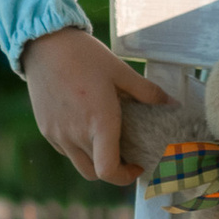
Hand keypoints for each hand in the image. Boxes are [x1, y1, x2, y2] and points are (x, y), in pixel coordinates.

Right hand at [18, 28, 159, 186]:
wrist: (45, 43)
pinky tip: (85, 127)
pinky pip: (65, 151)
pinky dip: (78, 149)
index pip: (109, 171)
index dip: (126, 176)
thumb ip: (148, 92)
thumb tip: (173, 104)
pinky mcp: (46, 128)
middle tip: (126, 152)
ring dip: (95, 160)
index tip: (137, 165)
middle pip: (96, 172)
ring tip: (105, 139)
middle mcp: (75, 134)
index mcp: (98, 122)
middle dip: (114, 168)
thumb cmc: (85, 55)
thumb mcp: (121, 71)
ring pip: (79, 164)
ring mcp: (57, 134)